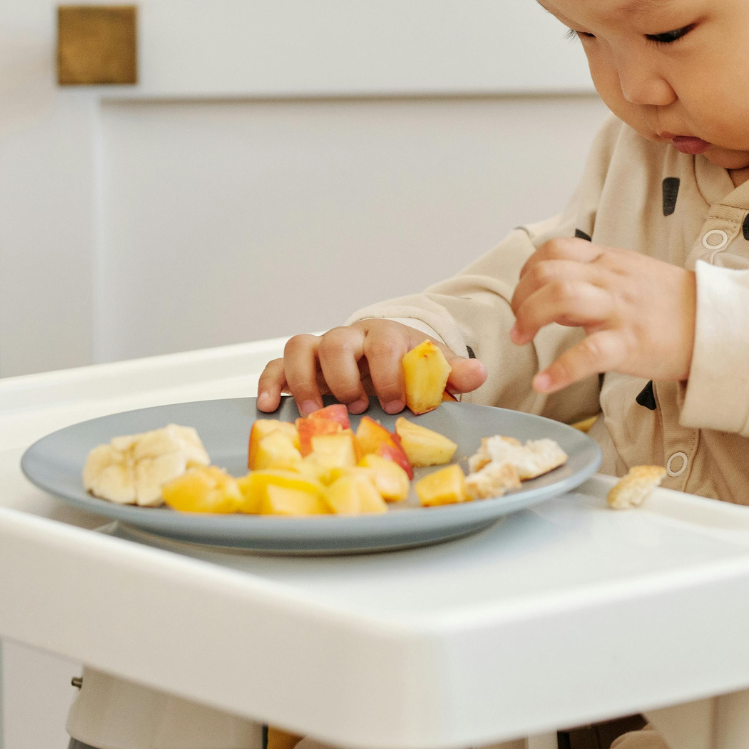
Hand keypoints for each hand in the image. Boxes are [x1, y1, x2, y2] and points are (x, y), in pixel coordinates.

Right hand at [257, 320, 485, 415]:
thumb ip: (452, 371)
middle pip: (337, 341)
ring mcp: (321, 350)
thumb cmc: (409, 368)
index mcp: (385, 335)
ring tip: (315, 413)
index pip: (383, 343)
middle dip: (344, 377)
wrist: (388, 360)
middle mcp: (350, 338)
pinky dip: (270, 382)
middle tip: (358, 407)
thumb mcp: (434, 369)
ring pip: (301, 346)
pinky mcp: (299, 366)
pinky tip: (269, 406)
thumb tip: (478, 372)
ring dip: (305, 381)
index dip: (388, 373)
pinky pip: (275, 365)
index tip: (397, 403)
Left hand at [510, 237, 695, 394]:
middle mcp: (610, 279)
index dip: (528, 270)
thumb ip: (595, 277)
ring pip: (561, 297)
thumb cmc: (673, 304)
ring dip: (529, 318)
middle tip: (519, 324)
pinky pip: (588, 354)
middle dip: (520, 297)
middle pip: (548, 271)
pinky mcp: (630, 343)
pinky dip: (559, 371)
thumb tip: (556, 292)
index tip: (525, 294)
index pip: (555, 249)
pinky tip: (543, 384)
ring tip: (521, 340)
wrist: (718, 324)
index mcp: (609, 261)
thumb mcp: (632, 275)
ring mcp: (620, 310)